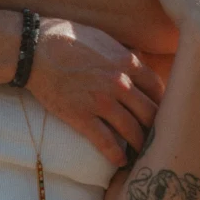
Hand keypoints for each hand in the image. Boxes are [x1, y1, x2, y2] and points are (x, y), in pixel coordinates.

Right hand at [28, 18, 164, 166]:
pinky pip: (105, 142)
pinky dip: (116, 155)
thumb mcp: (103, 39)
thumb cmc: (67, 38)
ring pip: (132, 130)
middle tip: (158, 136)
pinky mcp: (81, 116)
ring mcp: (101, 102)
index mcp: (128, 63)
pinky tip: (121, 161)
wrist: (35, 49)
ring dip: (140, 144)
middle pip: (151, 113)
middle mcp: (120, 84)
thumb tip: (137, 62)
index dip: (164, 103)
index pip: (159, 89)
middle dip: (156, 126)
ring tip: (143, 152)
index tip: (163, 112)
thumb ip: (123, 54)